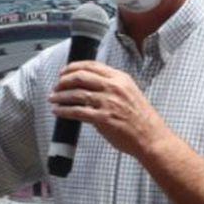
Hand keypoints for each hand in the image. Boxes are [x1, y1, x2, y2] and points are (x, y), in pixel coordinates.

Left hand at [49, 61, 169, 159]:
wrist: (151, 137)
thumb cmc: (141, 118)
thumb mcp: (129, 93)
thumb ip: (111, 87)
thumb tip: (88, 87)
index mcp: (120, 78)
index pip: (91, 65)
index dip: (73, 67)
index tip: (63, 72)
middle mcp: (114, 87)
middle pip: (80, 77)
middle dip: (63, 81)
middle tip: (56, 86)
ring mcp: (108, 102)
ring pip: (76, 94)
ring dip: (60, 96)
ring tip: (52, 98)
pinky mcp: (103, 118)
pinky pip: (78, 112)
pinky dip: (64, 111)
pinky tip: (58, 111)